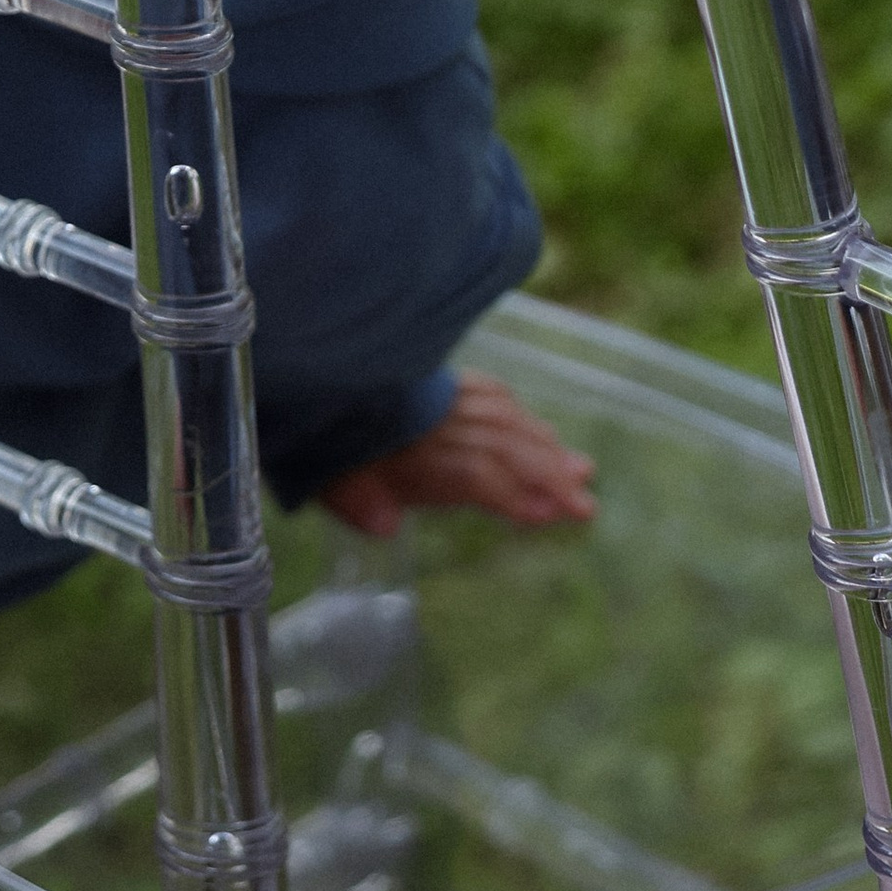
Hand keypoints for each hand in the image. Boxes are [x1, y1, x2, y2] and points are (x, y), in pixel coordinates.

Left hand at [317, 372, 597, 538]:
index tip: (548, 515)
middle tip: (587, 504)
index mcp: (403, 447)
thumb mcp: (325, 478)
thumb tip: (385, 526)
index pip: (472, 470)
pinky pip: (485, 389)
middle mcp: (429, 418)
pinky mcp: (434, 378)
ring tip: (580, 469)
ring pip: (501, 415)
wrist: (303, 364)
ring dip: (542, 443)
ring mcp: (436, 395)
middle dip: (548, 473)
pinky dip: (516, 411)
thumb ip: (356, 501)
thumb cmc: (313, 437)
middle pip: (500, 443)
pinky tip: (535, 428)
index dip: (511, 494)